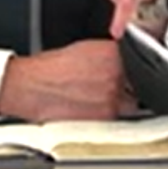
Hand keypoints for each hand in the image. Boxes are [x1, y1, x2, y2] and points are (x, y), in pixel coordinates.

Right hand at [0, 40, 138, 120]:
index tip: (129, 78)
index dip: (134, 72)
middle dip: (126, 89)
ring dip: (117, 105)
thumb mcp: (86, 50)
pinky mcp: (103, 117)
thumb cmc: (50, 69)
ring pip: (127, 104)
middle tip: (103, 91)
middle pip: (136, 85)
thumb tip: (126, 62)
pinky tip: (87, 110)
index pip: (139, 62)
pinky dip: (105, 117)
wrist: (28, 86)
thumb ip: (110, 55)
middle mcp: (116, 73)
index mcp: (113, 53)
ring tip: (92, 101)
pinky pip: (114, 119)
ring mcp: (111, 96)